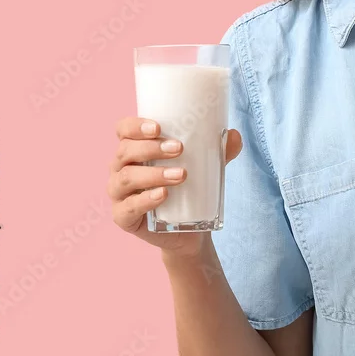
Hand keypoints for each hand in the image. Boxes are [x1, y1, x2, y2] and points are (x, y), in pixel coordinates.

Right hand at [107, 117, 242, 259]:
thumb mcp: (205, 166)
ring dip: (154, 174)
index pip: (123, 130)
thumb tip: (235, 135)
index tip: (159, 127)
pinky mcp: (123, 218)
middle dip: (151, 148)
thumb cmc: (189, 187)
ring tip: (181, 175)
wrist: (189, 229)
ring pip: (127, 178)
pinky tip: (163, 195)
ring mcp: (119, 194)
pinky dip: (145, 199)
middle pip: (125, 152)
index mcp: (135, 149)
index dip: (135, 126)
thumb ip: (219, 150)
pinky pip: (128, 208)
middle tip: (179, 149)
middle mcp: (121, 169)